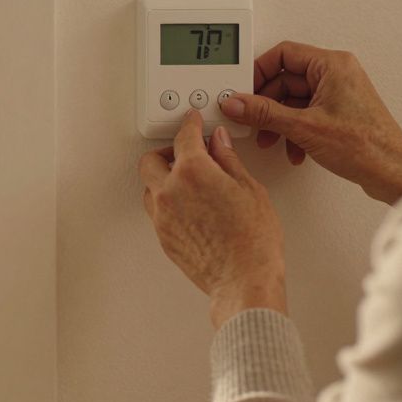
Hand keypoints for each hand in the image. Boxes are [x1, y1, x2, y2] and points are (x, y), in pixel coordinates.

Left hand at [139, 110, 286, 328]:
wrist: (244, 280)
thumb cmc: (253, 240)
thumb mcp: (249, 188)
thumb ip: (228, 160)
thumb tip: (218, 142)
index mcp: (193, 172)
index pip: (184, 136)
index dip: (190, 124)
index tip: (193, 121)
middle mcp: (170, 191)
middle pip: (151, 160)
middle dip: (167, 152)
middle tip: (187, 153)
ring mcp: (162, 217)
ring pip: (149, 187)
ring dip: (163, 178)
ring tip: (188, 181)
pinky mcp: (162, 237)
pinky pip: (156, 211)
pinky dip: (167, 201)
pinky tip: (188, 205)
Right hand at [219, 41, 401, 204]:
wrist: (391, 173)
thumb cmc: (366, 146)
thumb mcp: (304, 127)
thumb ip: (264, 113)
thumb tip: (237, 103)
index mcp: (332, 65)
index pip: (283, 54)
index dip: (259, 71)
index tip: (243, 89)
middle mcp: (336, 74)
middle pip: (285, 80)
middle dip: (266, 104)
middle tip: (251, 118)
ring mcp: (338, 94)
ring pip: (293, 100)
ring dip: (278, 121)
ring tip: (270, 138)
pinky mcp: (338, 113)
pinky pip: (305, 114)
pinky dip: (294, 130)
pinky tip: (292, 149)